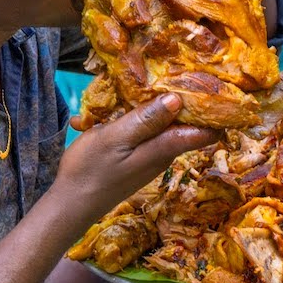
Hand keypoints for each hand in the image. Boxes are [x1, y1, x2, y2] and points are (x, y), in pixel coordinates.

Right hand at [60, 94, 218, 217]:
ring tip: (120, 93)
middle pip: (184, 120)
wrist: (69, 204)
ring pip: (160, 123)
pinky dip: (126, 121)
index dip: (212, 108)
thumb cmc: (91, 170)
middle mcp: (166, 151)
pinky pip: (141, 131)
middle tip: (155, 77)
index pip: (208, 130)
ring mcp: (152, 154)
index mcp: (167, 146)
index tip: (205, 84)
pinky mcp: (138, 155)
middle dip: (172, 98)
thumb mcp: (116, 138)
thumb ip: (146, 120)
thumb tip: (177, 100)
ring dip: (142, 107)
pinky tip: (102, 118)